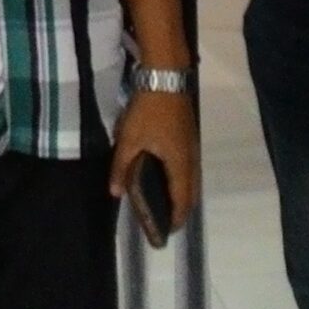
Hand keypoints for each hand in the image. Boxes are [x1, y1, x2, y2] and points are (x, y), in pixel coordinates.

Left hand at [110, 86, 200, 228]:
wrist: (166, 76)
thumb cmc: (148, 110)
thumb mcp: (128, 139)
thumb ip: (121, 167)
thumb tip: (115, 193)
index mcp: (179, 164)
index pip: (181, 200)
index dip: (175, 219)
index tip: (165, 232)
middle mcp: (191, 159)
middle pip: (191, 193)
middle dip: (180, 209)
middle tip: (164, 220)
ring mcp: (192, 146)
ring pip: (191, 179)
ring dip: (181, 193)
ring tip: (164, 201)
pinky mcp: (189, 136)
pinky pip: (189, 166)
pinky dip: (181, 178)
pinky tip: (165, 175)